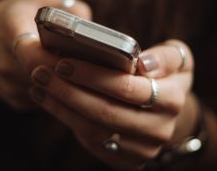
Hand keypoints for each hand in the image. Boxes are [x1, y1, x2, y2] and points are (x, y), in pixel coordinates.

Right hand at [0, 0, 90, 109]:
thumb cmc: (10, 16)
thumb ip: (66, 6)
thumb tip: (92, 28)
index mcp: (9, 33)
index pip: (34, 55)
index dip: (60, 59)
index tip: (80, 55)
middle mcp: (6, 64)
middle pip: (48, 77)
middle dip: (73, 73)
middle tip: (95, 65)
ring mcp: (10, 87)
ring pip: (52, 92)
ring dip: (70, 84)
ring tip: (87, 71)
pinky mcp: (17, 102)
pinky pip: (48, 99)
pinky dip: (61, 91)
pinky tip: (68, 78)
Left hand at [30, 40, 195, 168]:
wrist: (165, 113)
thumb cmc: (164, 76)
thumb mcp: (177, 59)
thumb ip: (166, 56)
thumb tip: (143, 65)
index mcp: (172, 100)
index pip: (127, 88)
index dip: (92, 76)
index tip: (63, 63)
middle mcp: (160, 130)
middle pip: (105, 112)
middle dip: (68, 91)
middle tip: (41, 72)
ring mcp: (142, 150)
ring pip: (93, 130)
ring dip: (61, 106)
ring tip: (39, 85)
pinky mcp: (126, 161)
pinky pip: (91, 142)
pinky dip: (66, 120)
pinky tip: (49, 101)